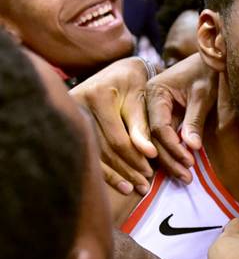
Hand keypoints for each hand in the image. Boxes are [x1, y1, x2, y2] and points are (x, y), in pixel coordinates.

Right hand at [70, 57, 156, 194]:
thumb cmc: (135, 84)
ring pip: (94, 154)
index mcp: (99, 96)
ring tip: (135, 188)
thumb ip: (143, 127)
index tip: (151, 171)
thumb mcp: (141, 101)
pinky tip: (120, 184)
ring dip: (117, 174)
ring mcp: (69, 115)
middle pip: (104, 149)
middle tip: (145, 184)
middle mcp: (79, 105)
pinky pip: (86, 152)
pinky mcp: (68, 124)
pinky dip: (104, 171)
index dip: (135, 157)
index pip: (118, 138)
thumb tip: (149, 154)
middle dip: (127, 169)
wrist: (118, 71)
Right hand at [146, 53, 216, 182]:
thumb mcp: (203, 95)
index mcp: (155, 92)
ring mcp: (153, 110)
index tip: (188, 161)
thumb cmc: (208, 73)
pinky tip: (180, 169)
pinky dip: (171, 153)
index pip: (158, 126)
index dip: (173, 146)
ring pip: (156, 142)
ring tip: (186, 178)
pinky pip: (162, 139)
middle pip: (153, 138)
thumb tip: (191, 147)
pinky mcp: (161, 117)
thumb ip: (195, 120)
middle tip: (186, 177)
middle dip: (170, 159)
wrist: (210, 59)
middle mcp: (148, 102)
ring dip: (170, 161)